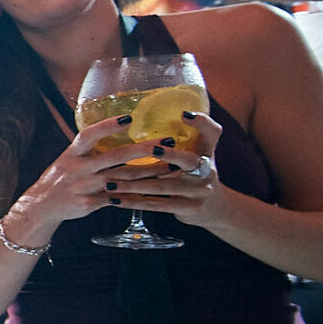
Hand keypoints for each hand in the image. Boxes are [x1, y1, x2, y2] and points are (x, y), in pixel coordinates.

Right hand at [12, 112, 173, 236]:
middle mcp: (79, 169)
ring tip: (173, 165)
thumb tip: (114, 128)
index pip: (89, 135)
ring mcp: (86, 187)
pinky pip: (120, 199)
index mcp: (72, 154)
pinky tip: (157, 190)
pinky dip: (139, 194)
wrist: (42, 206)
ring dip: (151, 172)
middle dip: (144, 149)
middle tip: (167, 142)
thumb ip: (88, 147)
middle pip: (116, 157)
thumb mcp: (68, 158)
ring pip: (125, 179)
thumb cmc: (60, 178)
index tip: (128, 118)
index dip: (107, 126)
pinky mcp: (91, 203)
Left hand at [95, 111, 231, 227]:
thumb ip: (182, 140)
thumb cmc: (194, 174)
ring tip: (107, 181)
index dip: (202, 123)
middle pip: (188, 160)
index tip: (184, 114)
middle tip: (147, 149)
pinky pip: (156, 205)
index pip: (212, 132)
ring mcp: (199, 191)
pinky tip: (114, 199)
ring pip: (162, 186)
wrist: (214, 208)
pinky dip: (133, 202)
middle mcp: (207, 170)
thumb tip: (140, 117)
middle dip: (167, 154)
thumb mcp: (195, 155)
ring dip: (132, 184)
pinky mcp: (188, 208)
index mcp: (207, 152)